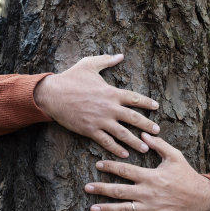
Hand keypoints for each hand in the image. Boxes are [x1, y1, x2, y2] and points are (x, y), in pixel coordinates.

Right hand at [33, 54, 159, 157]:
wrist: (53, 94)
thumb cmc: (71, 78)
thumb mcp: (89, 64)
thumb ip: (106, 61)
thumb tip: (120, 55)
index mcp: (111, 92)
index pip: (134, 98)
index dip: (147, 103)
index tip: (156, 107)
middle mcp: (109, 107)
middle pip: (134, 118)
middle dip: (147, 126)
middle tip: (157, 132)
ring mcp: (100, 120)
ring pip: (123, 134)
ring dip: (135, 142)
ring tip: (145, 148)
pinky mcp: (90, 130)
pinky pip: (106, 141)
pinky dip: (116, 149)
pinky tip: (124, 155)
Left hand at [84, 133, 209, 210]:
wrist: (201, 197)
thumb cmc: (186, 175)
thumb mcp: (174, 156)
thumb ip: (159, 145)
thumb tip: (143, 134)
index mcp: (150, 176)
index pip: (125, 170)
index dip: (110, 166)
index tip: (97, 165)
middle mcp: (147, 192)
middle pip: (119, 190)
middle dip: (101, 188)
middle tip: (86, 187)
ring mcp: (150, 208)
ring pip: (124, 209)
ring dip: (107, 209)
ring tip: (92, 208)